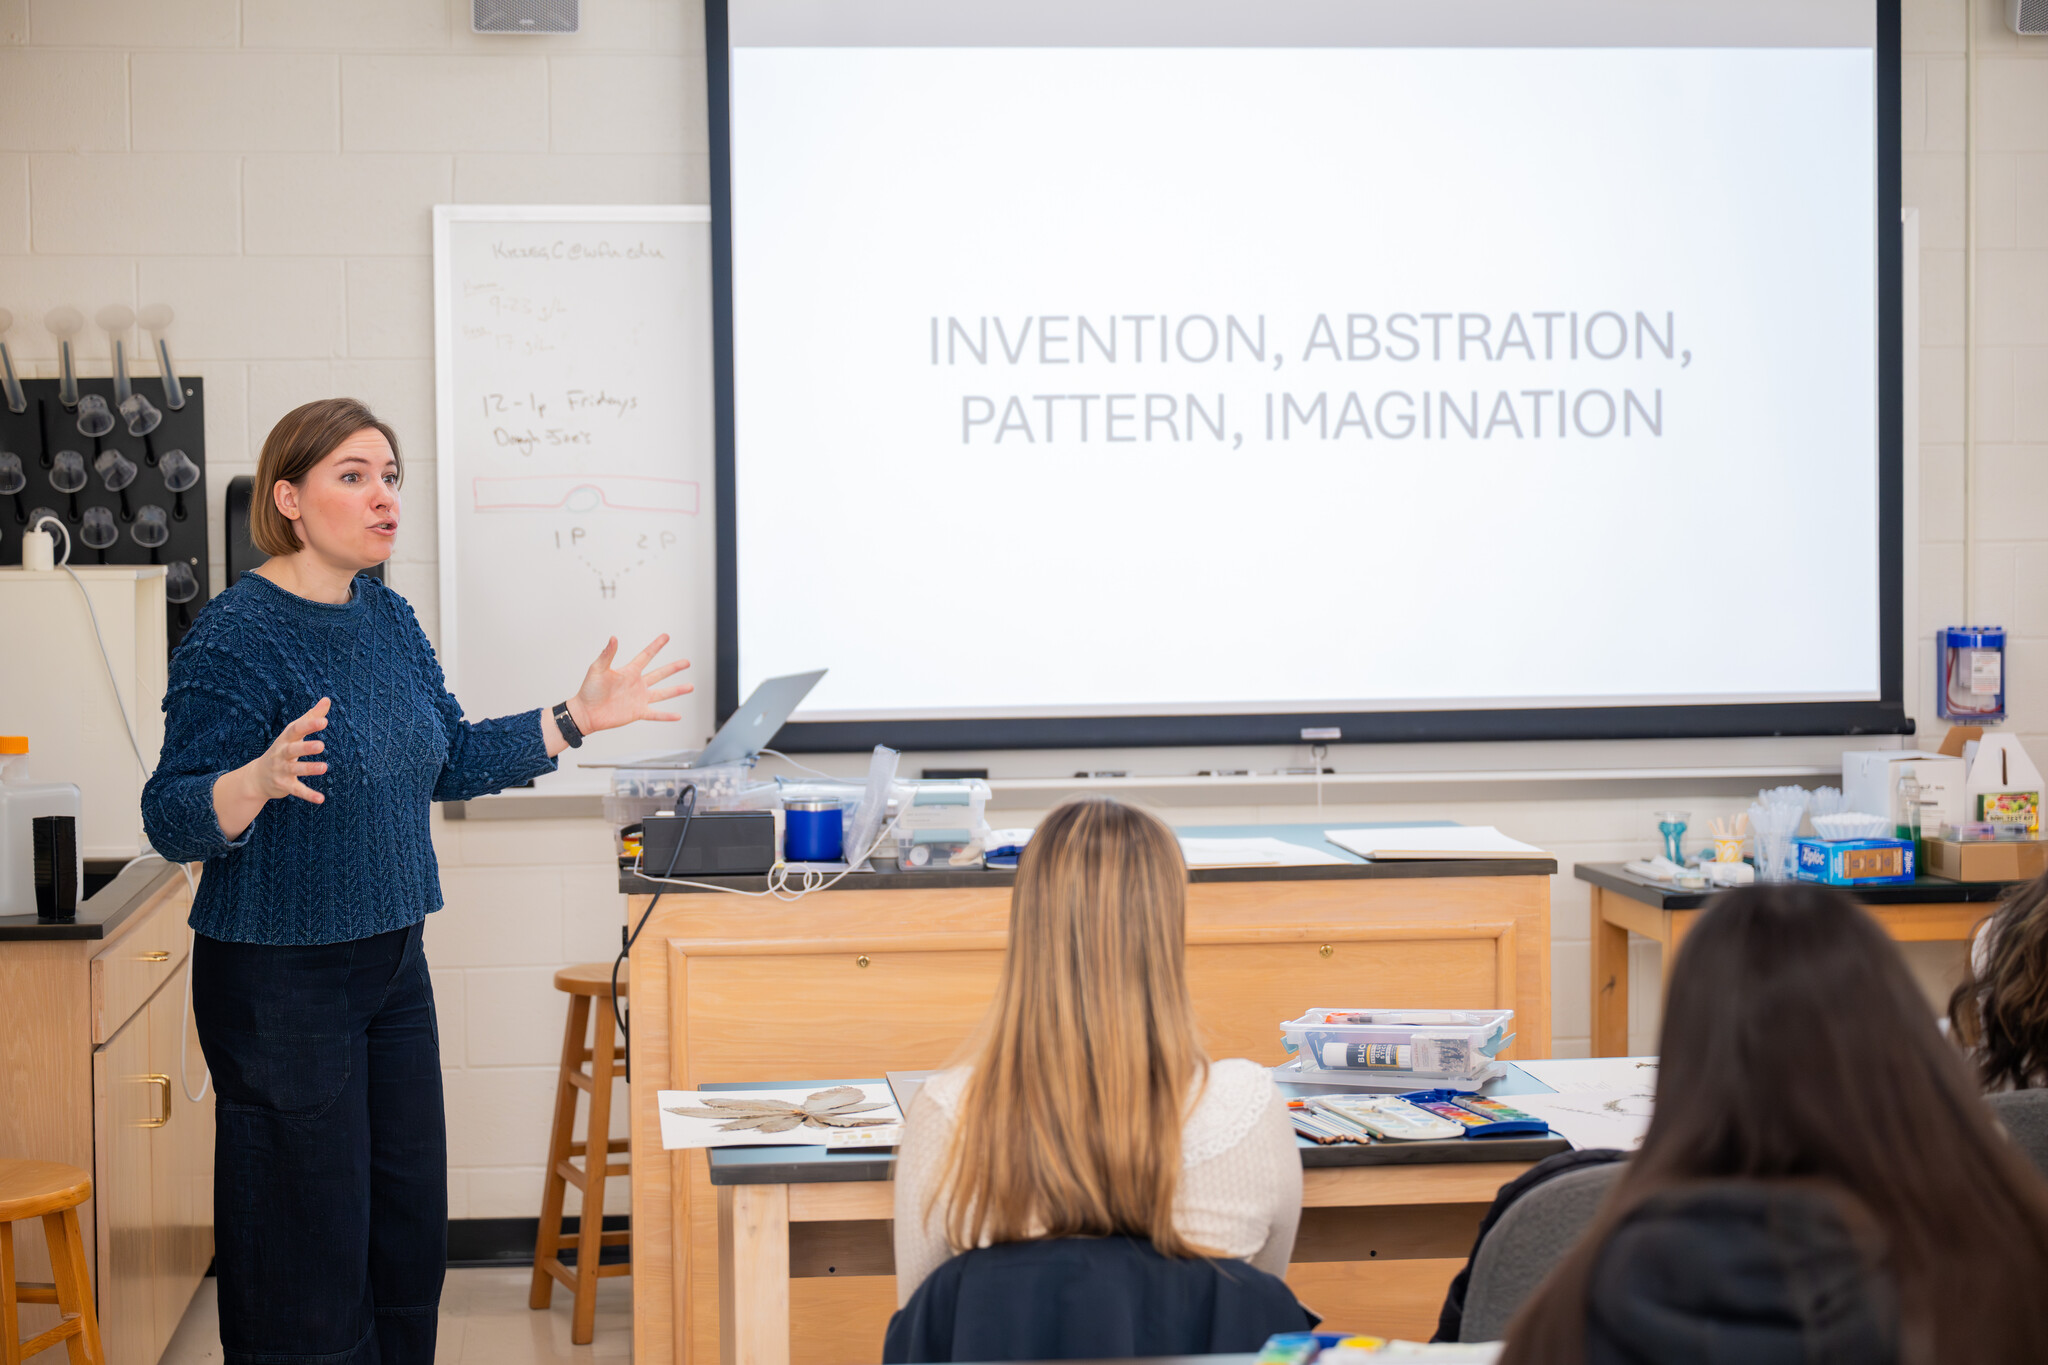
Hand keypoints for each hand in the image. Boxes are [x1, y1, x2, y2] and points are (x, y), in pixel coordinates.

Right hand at [245, 697, 331, 804]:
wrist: (257, 777)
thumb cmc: (282, 750)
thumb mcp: (293, 733)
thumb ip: (311, 717)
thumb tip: (328, 699)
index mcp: (286, 740)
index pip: (296, 730)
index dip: (309, 725)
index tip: (323, 720)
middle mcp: (282, 755)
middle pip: (292, 750)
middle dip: (305, 747)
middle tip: (321, 745)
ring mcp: (282, 771)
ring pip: (295, 770)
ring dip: (309, 769)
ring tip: (324, 767)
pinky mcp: (285, 786)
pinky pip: (297, 790)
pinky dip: (308, 795)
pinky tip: (321, 799)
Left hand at [568, 635, 690, 735]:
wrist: (585, 713)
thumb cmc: (588, 690)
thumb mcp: (597, 669)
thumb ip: (607, 654)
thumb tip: (613, 638)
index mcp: (629, 672)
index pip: (646, 656)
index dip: (656, 646)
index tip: (666, 637)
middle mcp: (637, 684)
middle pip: (660, 674)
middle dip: (674, 668)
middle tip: (687, 662)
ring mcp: (639, 698)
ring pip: (663, 693)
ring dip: (677, 690)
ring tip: (691, 686)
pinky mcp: (638, 712)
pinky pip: (655, 714)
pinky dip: (666, 716)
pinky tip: (678, 716)